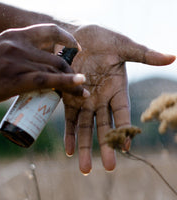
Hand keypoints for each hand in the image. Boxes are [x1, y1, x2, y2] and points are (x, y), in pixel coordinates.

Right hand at [0, 24, 88, 108]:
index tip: (77, 47)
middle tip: (77, 81)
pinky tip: (80, 84)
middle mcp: (18, 45)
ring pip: (54, 70)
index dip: (67, 37)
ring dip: (72, 81)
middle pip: (56, 57)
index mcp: (14, 35)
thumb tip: (38, 65)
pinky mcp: (15, 80)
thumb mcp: (0, 53)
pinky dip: (66, 82)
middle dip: (70, 71)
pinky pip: (47, 80)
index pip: (49, 31)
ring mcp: (17, 61)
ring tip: (81, 92)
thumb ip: (19, 55)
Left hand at [63, 25, 175, 173]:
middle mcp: (101, 98)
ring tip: (84, 167)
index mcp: (116, 88)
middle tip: (108, 167)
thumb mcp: (124, 46)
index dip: (124, 129)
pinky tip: (69, 150)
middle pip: (104, 125)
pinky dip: (69, 134)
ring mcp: (84, 99)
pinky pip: (70, 118)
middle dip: (105, 145)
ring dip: (84, 146)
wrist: (77, 36)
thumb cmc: (102, 38)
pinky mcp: (69, 97)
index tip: (125, 148)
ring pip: (85, 126)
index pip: (122, 113)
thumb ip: (144, 55)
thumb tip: (172, 57)